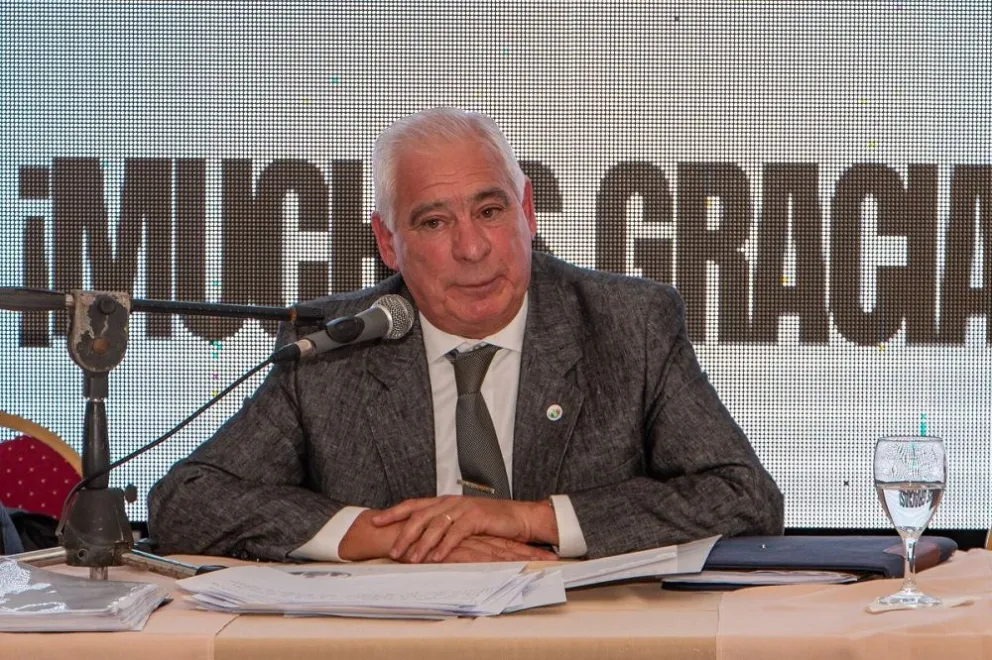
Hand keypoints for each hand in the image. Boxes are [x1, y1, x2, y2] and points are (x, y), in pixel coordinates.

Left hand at [370, 495, 557, 562]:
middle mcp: (451, 502)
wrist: (517, 518)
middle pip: (420, 516)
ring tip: (411, 559)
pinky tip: (436, 558)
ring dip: (421, 544)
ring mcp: (463, 508)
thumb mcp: (462, 522)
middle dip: (403, 534)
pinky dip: (445, 546)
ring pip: (435, 525)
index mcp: (444, 501)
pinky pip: (456, 533)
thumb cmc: (490, 523)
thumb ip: (443, 527)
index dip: (393, 512)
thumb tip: (419, 541)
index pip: (413, 505)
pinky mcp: (476, 517)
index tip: (374, 520)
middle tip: (392, 551)